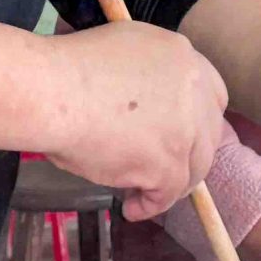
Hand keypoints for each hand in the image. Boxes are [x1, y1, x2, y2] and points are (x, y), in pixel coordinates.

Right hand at [50, 22, 227, 221]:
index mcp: (181, 56)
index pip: (210, 94)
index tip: (178, 133)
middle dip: (187, 153)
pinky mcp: (169, 164)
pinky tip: (131, 208)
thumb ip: (144, 75)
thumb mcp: (120, 52)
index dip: (195, 118)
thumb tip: (139, 104)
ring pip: (193, 167)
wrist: (51, 92)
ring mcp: (186, 129)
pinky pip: (167, 193)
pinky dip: (149, 205)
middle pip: (208, 132)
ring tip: (141, 192)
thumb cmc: (66, 69)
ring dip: (170, 182)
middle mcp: (193, 91)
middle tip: (160, 166)